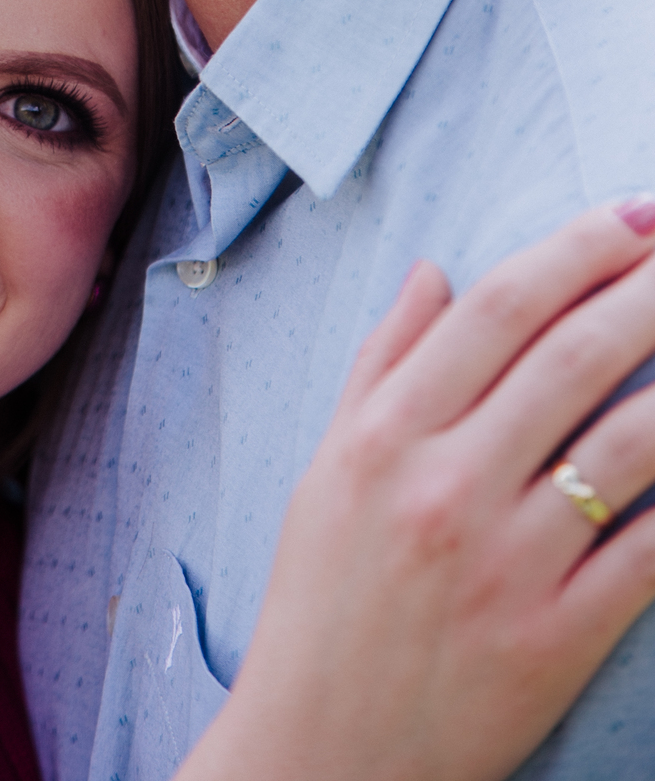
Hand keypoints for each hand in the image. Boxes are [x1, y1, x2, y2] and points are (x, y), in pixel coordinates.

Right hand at [177, 201, 654, 780]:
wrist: (319, 752)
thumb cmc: (320, 601)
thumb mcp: (326, 467)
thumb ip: (382, 363)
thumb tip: (436, 270)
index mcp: (384, 433)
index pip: (496, 308)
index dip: (574, 249)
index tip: (629, 214)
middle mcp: (445, 484)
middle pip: (572, 356)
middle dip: (647, 288)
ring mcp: (505, 563)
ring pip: (628, 442)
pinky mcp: (555, 639)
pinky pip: (650, 552)